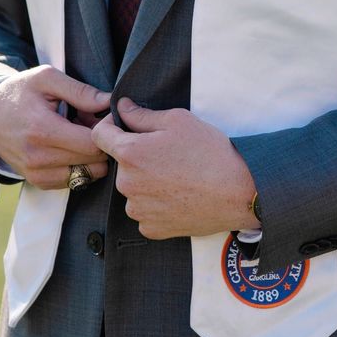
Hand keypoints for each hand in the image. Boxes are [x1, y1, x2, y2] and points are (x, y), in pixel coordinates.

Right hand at [0, 67, 111, 190]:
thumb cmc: (19, 92)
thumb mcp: (47, 79)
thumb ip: (80, 90)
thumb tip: (108, 102)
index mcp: (43, 130)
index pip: (92, 144)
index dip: (106, 131)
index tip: (104, 117)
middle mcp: (39, 158)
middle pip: (93, 161)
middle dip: (101, 143)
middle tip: (92, 124)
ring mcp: (36, 173)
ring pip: (86, 175)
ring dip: (91, 157)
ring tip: (80, 136)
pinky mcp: (36, 181)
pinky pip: (73, 182)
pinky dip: (80, 167)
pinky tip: (71, 148)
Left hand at [90, 99, 257, 239]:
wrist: (238, 192)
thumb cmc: (210, 152)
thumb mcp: (178, 120)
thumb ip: (142, 114)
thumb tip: (121, 108)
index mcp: (130, 153)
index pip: (99, 135)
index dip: (111, 125)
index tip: (127, 125)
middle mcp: (127, 184)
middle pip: (120, 164)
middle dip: (137, 155)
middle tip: (168, 153)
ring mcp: (138, 210)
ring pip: (133, 189)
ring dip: (146, 181)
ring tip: (177, 176)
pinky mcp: (151, 229)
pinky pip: (144, 211)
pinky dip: (156, 204)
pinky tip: (179, 195)